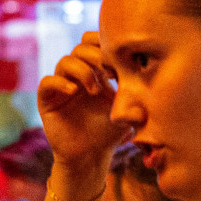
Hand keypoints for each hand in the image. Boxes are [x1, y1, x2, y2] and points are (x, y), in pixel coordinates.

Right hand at [37, 32, 128, 167]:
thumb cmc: (110, 134)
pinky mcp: (47, 101)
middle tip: (109, 72)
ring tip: (95, 89)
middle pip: (80, 48)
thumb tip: (153, 74)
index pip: (94, 43)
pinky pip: (47, 82)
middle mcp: (76, 76)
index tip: (119, 63)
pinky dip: (59, 82)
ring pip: (65, 62)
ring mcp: (61, 87)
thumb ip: (135, 91)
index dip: (104, 45)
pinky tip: (73, 91)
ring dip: (82, 71)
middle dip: (95, 56)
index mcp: (95, 72)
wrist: (90, 158)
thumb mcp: (126, 110)